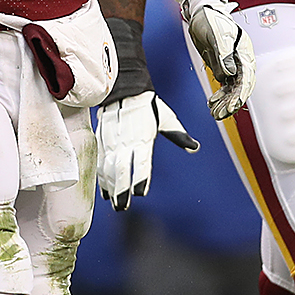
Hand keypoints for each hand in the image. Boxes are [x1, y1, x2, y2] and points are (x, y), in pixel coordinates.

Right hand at [96, 90, 199, 209]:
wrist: (123, 87)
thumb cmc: (148, 105)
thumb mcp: (166, 118)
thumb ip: (179, 135)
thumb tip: (195, 147)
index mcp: (143, 137)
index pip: (141, 162)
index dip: (140, 179)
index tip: (140, 193)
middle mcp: (125, 141)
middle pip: (121, 170)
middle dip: (121, 190)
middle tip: (123, 207)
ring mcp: (111, 142)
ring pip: (108, 169)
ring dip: (110, 188)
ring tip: (115, 203)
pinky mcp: (101, 140)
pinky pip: (100, 162)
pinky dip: (101, 178)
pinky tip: (105, 191)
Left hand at [186, 6, 253, 119]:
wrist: (201, 11)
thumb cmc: (210, 18)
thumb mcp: (216, 34)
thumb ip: (223, 54)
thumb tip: (228, 74)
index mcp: (243, 52)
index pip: (246, 78)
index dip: (240, 94)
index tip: (232, 106)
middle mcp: (240, 60)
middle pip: (240, 87)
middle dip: (231, 102)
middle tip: (220, 114)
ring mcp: (232, 64)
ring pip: (232, 88)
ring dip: (225, 102)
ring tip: (215, 113)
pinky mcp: (222, 65)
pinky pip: (225, 85)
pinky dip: (220, 95)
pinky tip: (212, 103)